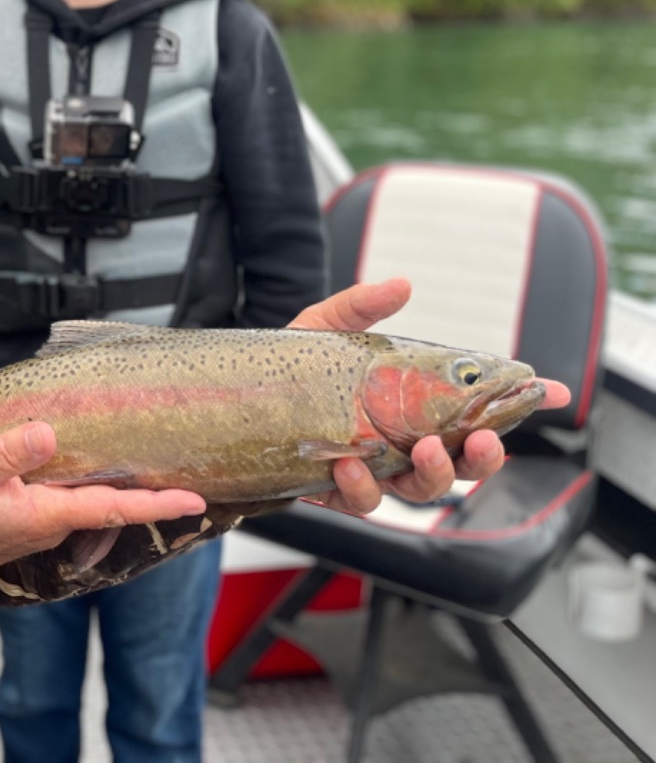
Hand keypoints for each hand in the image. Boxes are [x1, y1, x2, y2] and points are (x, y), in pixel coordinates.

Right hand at [0, 422, 206, 570]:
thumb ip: (7, 453)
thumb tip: (48, 433)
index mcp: (44, 513)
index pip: (112, 506)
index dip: (156, 503)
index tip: (195, 500)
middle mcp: (53, 522)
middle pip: (115, 506)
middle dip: (156, 494)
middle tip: (195, 476)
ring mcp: (45, 524)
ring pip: (97, 504)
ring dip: (131, 489)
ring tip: (163, 467)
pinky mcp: (33, 518)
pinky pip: (76, 501)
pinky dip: (100, 486)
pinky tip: (106, 467)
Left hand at [289, 278, 572, 514]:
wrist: (232, 402)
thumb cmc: (287, 369)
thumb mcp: (322, 328)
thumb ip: (360, 307)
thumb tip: (401, 285)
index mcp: (409, 408)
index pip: (474, 413)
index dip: (517, 406)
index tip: (554, 391)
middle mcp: (397, 445)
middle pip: (460, 465)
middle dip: (481, 458)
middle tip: (480, 440)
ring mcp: (369, 471)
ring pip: (419, 492)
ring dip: (430, 475)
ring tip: (421, 450)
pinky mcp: (331, 491)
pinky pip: (359, 501)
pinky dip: (361, 487)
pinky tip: (350, 466)